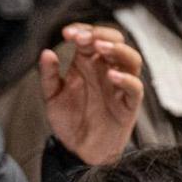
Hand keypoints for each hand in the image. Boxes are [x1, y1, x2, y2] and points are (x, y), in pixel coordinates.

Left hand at [40, 23, 143, 165]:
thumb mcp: (52, 97)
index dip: (82, 31)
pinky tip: (112, 76)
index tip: (67, 33)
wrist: (78, 151)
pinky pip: (135, 88)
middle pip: (115, 42)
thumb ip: (48, 75)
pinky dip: (127, 79)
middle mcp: (106, 70)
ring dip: (118, 50)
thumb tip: (46, 52)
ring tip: (101, 47)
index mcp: (88, 64)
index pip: (92, 37)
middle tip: (83, 37)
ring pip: (131, 59)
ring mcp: (120, 86)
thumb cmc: (69, 121)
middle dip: (100, 34)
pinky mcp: (129, 104)